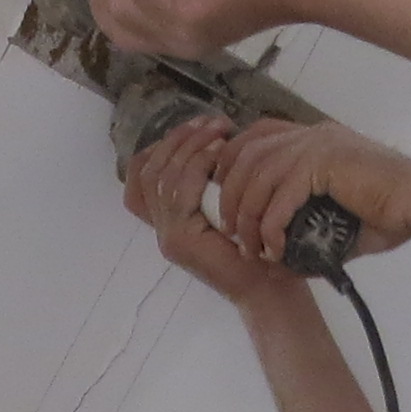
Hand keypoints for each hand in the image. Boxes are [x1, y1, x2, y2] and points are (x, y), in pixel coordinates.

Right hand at [124, 117, 300, 301]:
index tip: (194, 128)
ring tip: (218, 130)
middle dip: (179, 138)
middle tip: (211, 121)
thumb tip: (217, 139)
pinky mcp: (180, 240)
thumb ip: (214, 184)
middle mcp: (161, 229)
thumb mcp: (230, 208)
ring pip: (163, 177)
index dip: (161, 146)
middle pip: (149, 170)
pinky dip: (198, 165)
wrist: (270, 290)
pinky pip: (180, 192)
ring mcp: (168, 236)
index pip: (140, 176)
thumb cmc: (260, 249)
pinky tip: (219, 152)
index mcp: (168, 222)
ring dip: (191, 146)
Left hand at [203, 114, 410, 268]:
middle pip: (247, 153)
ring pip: (257, 175)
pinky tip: (275, 249)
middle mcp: (312, 134)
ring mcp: (318, 144)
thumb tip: (278, 262)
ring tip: (249, 247)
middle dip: (230, 194)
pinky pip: (280, 196)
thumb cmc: (391, 211)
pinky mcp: (324, 162)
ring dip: (246, 215)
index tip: (226, 199)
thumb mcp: (336, 216)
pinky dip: (271, 226)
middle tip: (230, 231)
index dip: (233, 163)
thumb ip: (304, 228)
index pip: (256, 136)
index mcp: (315, 137)